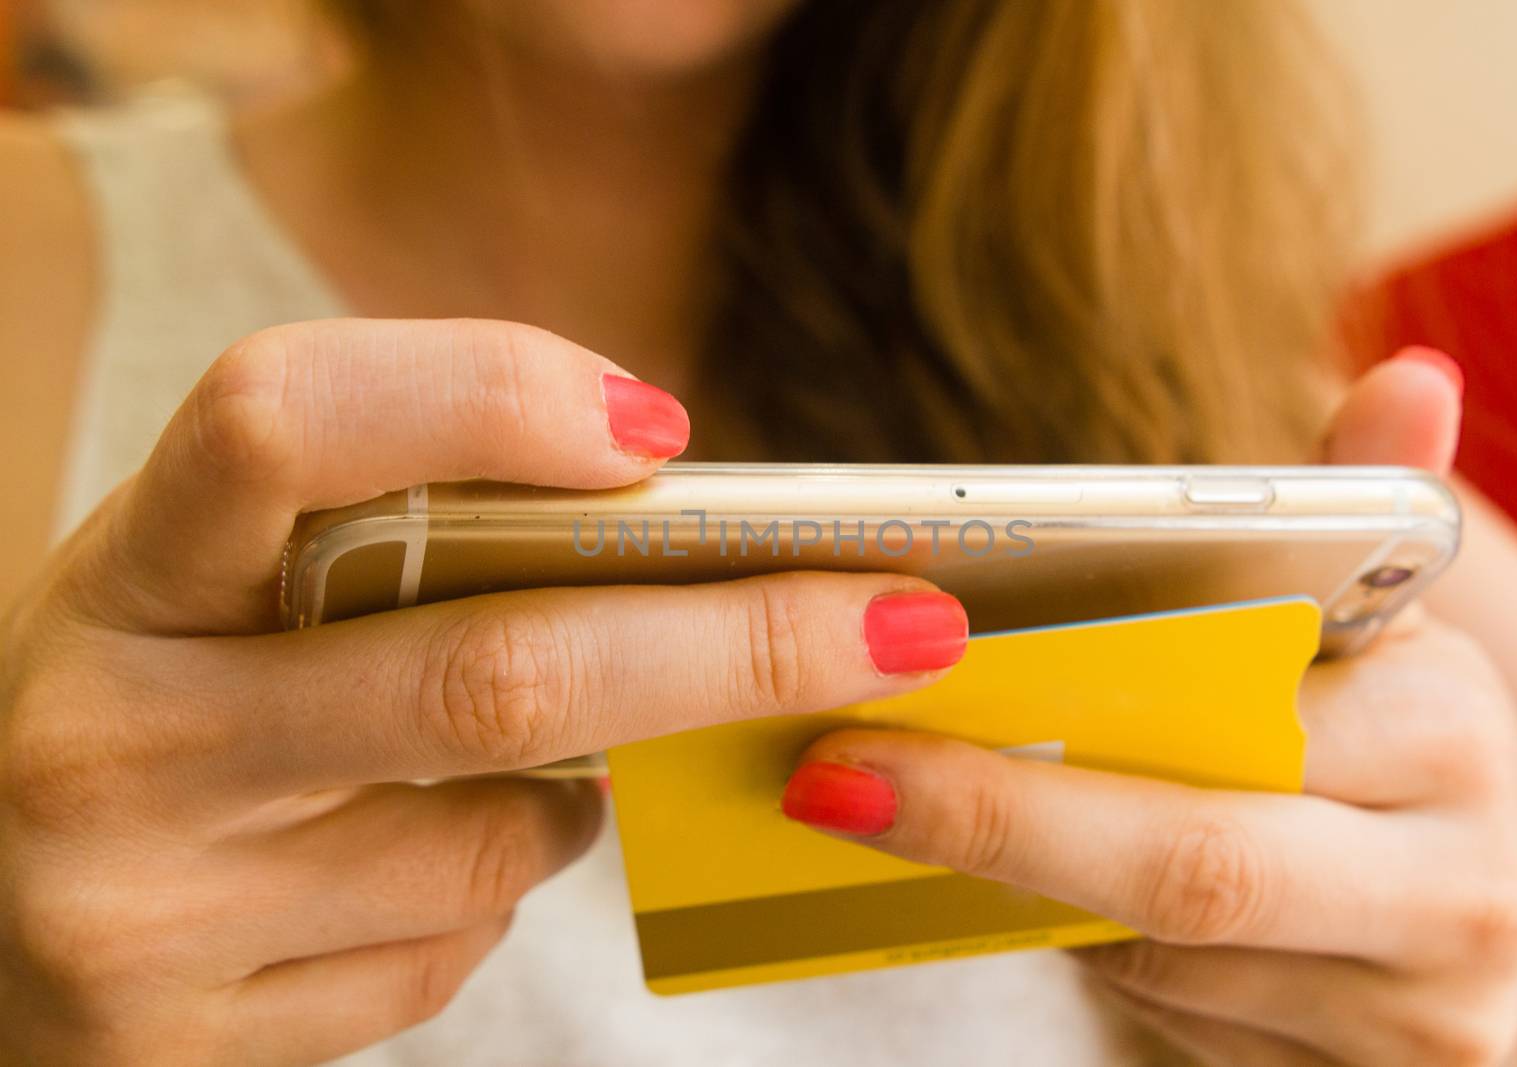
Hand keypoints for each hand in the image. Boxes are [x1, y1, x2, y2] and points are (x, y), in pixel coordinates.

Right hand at [0, 319, 967, 1065]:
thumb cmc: (159, 698)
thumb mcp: (221, 580)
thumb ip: (395, 534)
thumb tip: (661, 523)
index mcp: (128, 567)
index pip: (286, 420)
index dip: (489, 395)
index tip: (662, 433)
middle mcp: (116, 735)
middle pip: (494, 671)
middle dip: (737, 643)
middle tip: (905, 620)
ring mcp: (143, 910)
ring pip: (500, 837)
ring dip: (569, 787)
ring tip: (502, 756)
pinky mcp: (180, 1043)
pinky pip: (445, 951)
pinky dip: (482, 890)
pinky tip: (392, 868)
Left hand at [778, 351, 1516, 1065]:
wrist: (1515, 920)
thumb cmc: (1407, 744)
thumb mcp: (1396, 622)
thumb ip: (1369, 501)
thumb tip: (1411, 382)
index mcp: (1451, 737)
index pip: (1242, 727)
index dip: (1067, 723)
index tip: (901, 686)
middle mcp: (1458, 895)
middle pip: (1190, 868)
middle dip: (998, 823)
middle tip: (833, 780)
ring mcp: (1413, 1022)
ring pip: (1159, 963)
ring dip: (1018, 887)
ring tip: (889, 813)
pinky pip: (1173, 1025)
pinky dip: (1079, 953)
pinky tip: (1000, 890)